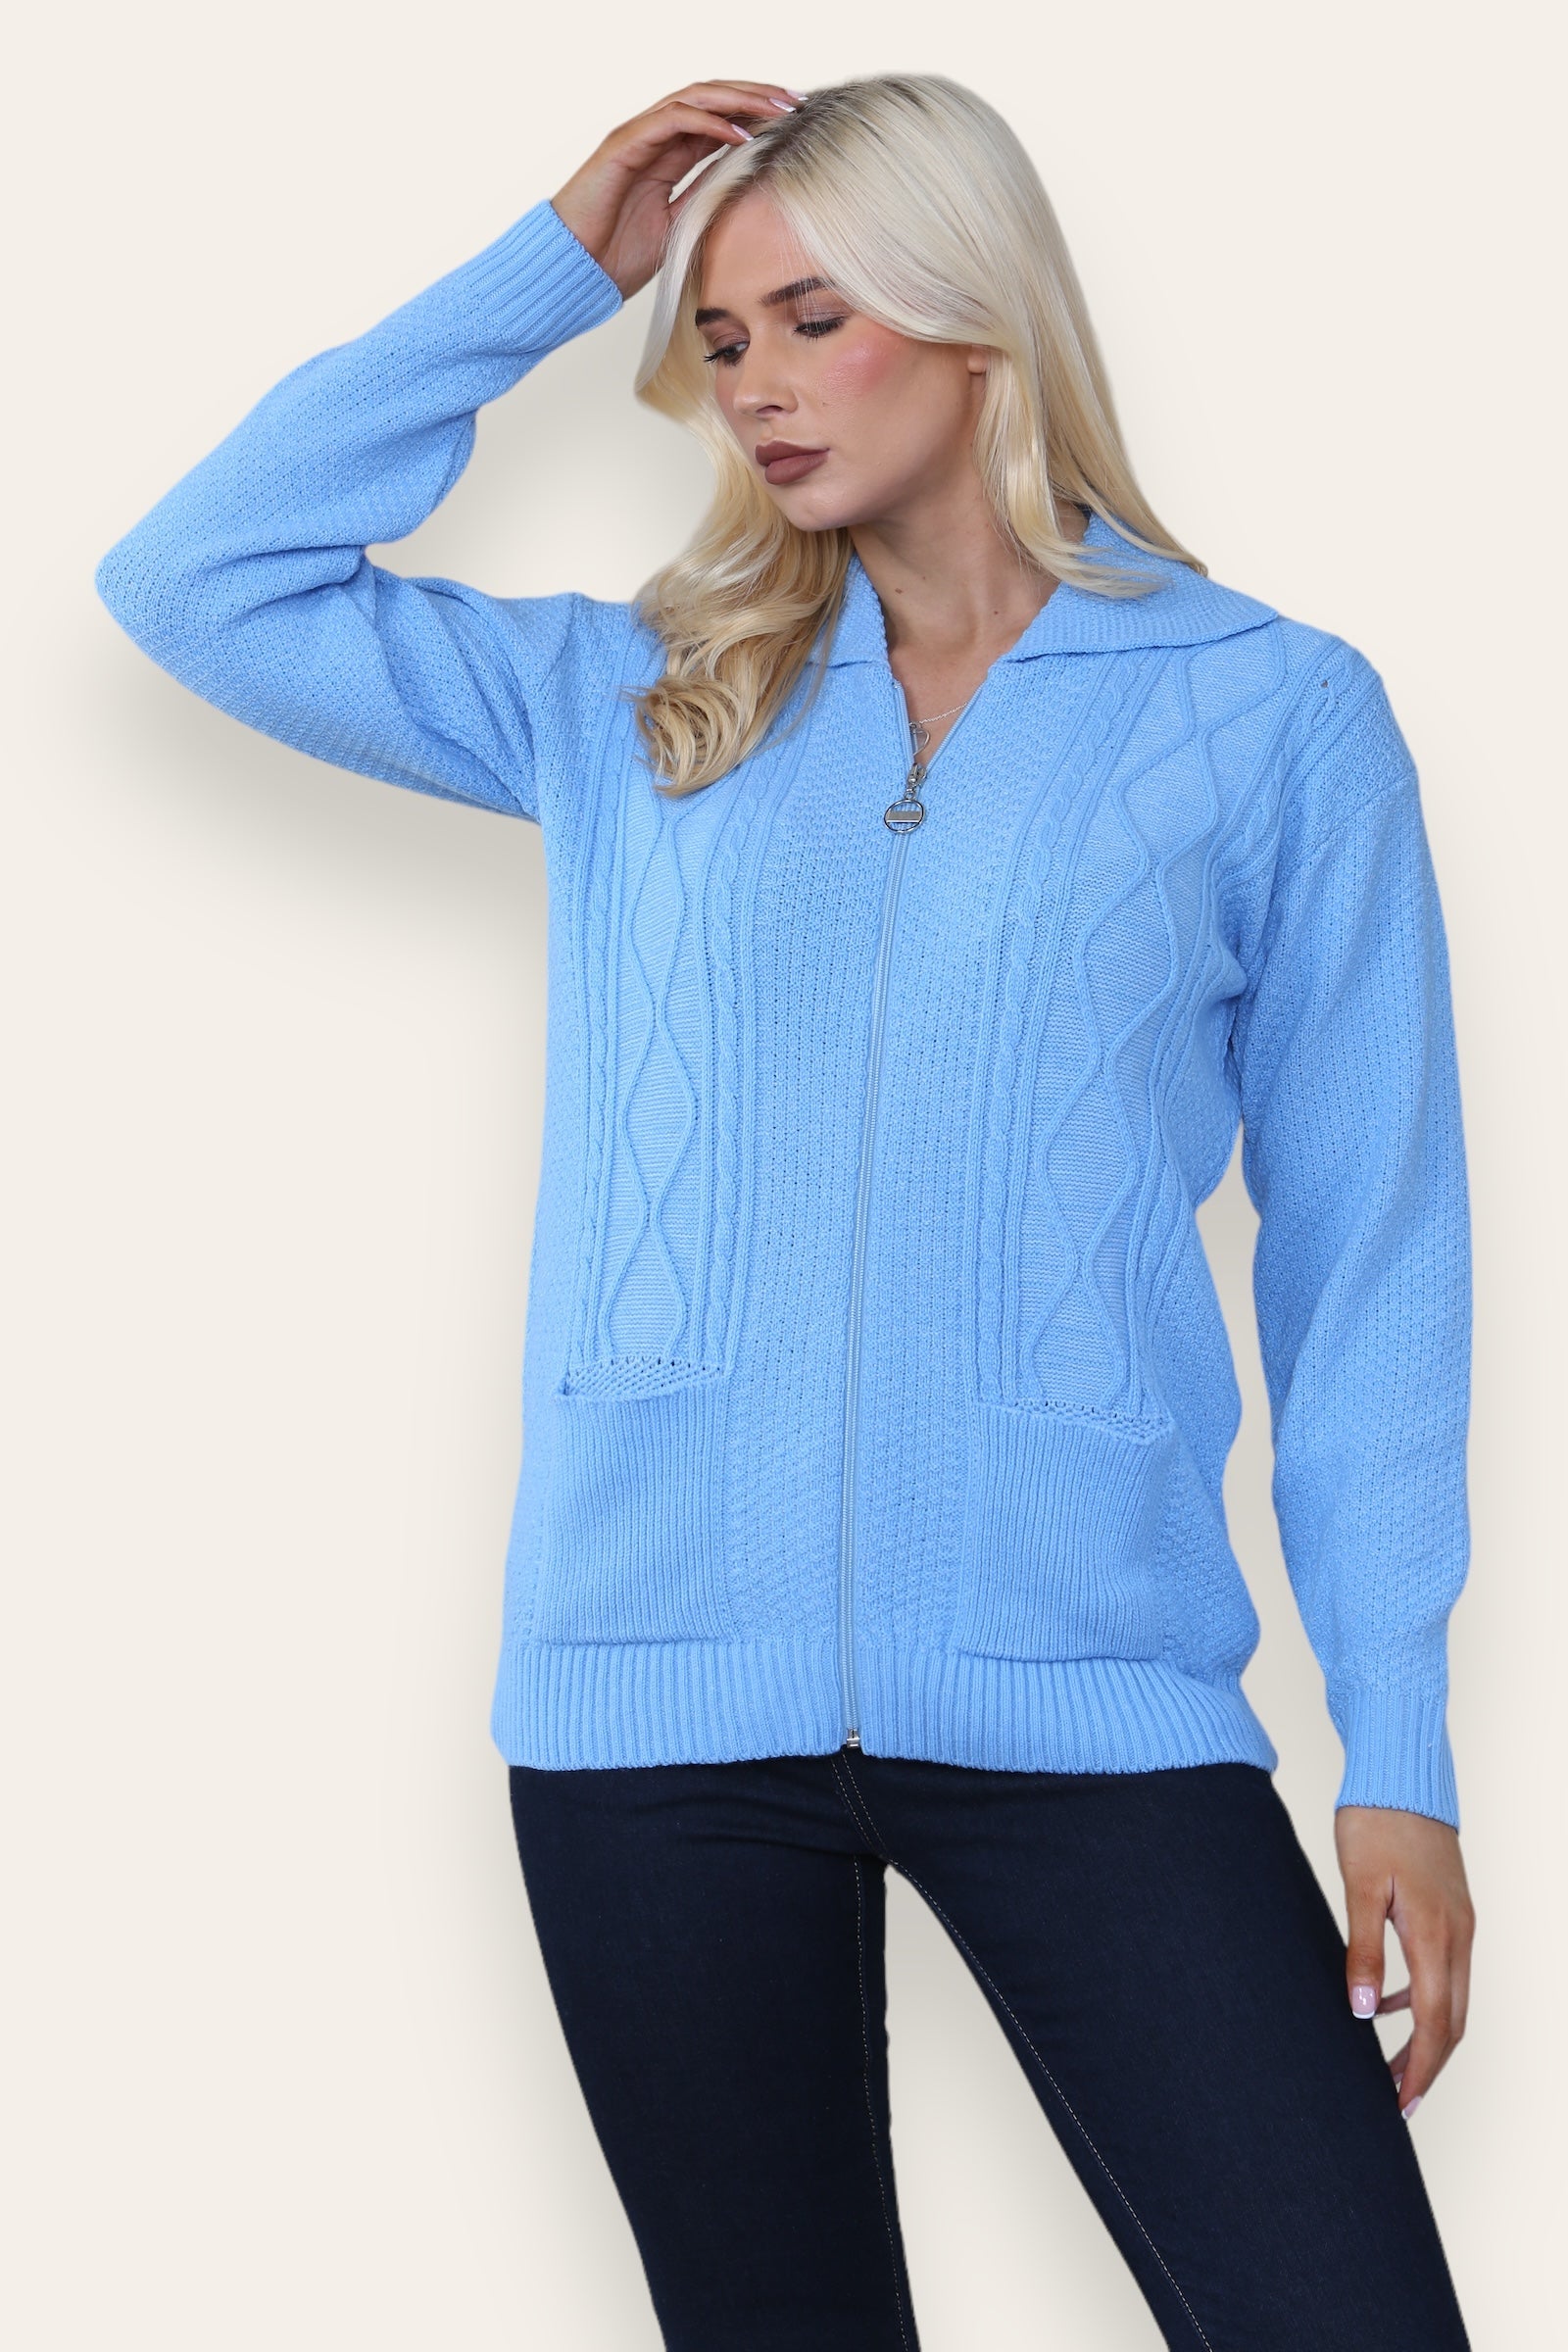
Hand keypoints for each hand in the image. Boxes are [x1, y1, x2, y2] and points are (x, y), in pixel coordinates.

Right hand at [551, 80, 803, 297]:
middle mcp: (655, 138)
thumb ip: (704, 199)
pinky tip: (740, 134)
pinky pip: (674, 120)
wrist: (574, 271)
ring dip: (740, 100)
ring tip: (776, 108)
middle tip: (795, 102)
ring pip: (697, 99)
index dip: (755, 116)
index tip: (794, 122)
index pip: (718, 121)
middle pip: (712, 100)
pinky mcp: (625, 144)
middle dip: (756, 97)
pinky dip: (709, 122)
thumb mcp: (678, 227)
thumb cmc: (617, 257)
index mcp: (668, 156)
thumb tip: (745, 188)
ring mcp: (639, 136)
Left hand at [1335, 1805, 1474, 2117]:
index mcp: (1435, 1935)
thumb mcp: (1359, 1886)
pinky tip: (1385, 2003)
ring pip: (1451, 1999)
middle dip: (1426, 2067)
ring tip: (1387, 2066)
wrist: (1402, 1771)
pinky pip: (1444, 1971)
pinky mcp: (1451, 1909)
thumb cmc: (1377, 1820)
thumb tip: (1362, 2012)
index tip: (1399, 2106)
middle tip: (1394, 2102)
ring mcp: (1459, 1922)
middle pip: (1451, 2022)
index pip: (1433, 2023)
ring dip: (1426, 2038)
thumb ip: (1363, 1950)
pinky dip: (1421, 1999)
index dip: (1418, 2070)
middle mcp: (1458, 1934)